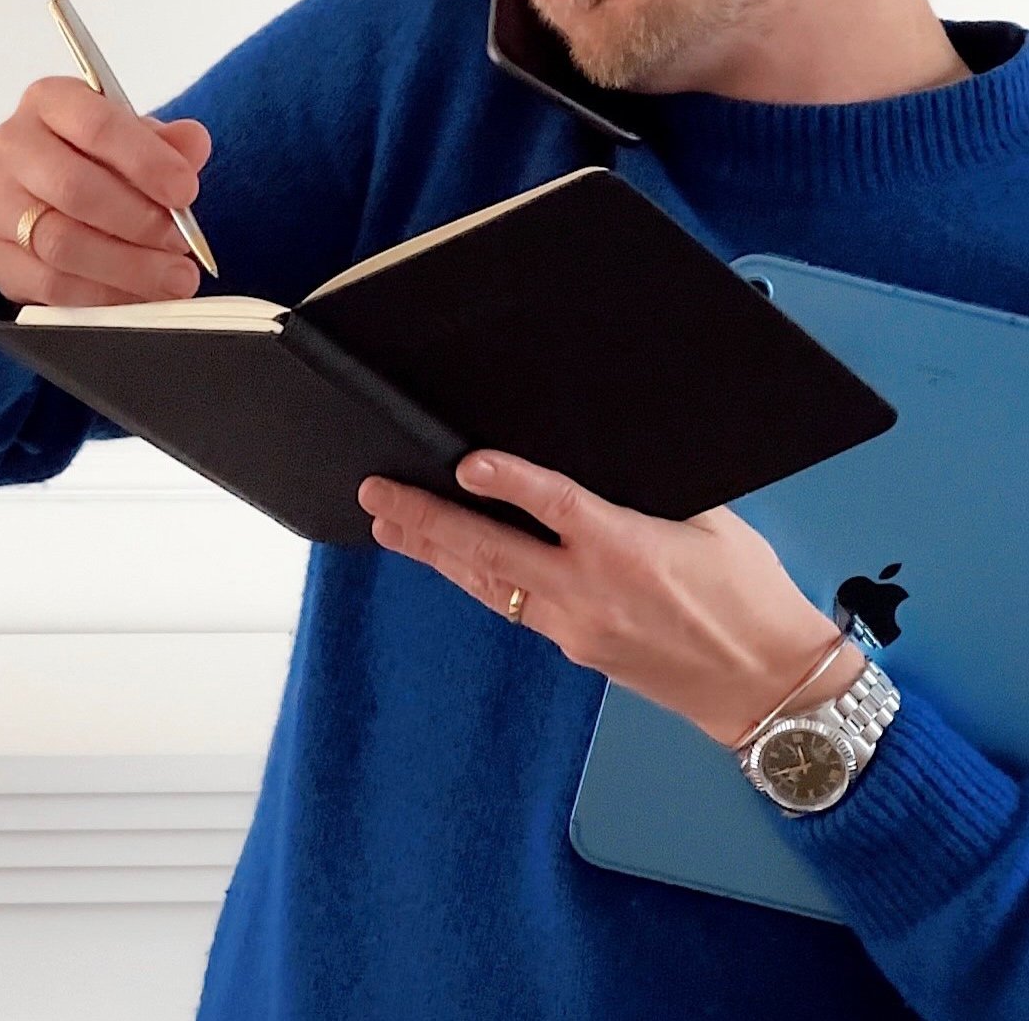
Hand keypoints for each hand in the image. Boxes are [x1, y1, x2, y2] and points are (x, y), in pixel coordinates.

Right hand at [0, 77, 211, 307]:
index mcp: (49, 102)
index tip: (186, 192)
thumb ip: (166, 142)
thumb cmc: (89, 158)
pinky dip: (103, 294)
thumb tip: (193, 143)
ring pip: (62, 243)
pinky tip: (139, 295)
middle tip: (182, 243)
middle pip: (75, 189)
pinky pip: (50, 284)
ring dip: (127, 266)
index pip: (97, 126)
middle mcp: (13, 147)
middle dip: (139, 221)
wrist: (26, 192)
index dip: (146, 161)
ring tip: (173, 277)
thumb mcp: (131, 137)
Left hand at [358, 451, 862, 747]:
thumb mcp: (715, 524)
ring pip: (489, 584)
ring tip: (389, 525)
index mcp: (628, 550)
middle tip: (378, 494)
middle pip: (490, 552)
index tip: (464, 461)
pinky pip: (513, 607)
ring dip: (434, 553)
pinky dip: (476, 580)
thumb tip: (606, 460)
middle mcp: (590, 593)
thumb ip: (654, 490)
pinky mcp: (576, 649)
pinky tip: (452, 564)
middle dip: (426, 520)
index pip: (554, 505)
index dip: (507, 480)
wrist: (768, 688)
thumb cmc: (750, 603)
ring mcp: (576, 628)